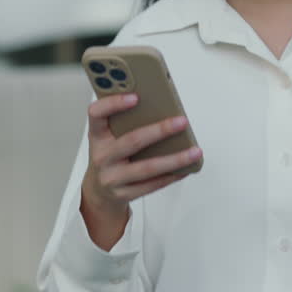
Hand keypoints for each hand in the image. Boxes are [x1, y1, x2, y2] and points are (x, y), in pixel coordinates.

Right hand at [79, 93, 201, 249]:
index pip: (97, 114)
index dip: (113, 104)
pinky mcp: (124, 194)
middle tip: (182, 122)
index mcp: (97, 136)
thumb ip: (124, 122)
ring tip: (195, 151)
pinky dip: (172, 175)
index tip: (136, 97)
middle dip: (160, 131)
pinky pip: (152, 184)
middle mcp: (102, 156)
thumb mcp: (107, 137)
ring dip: (175, 159)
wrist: (98, 191)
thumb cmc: (109, 155)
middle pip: (132, 141)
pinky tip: (186, 168)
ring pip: (148, 168)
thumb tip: (161, 108)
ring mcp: (112, 178)